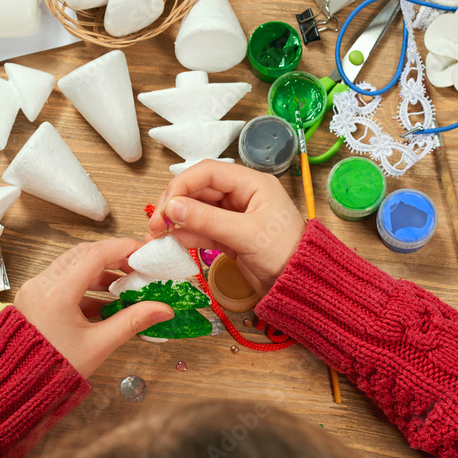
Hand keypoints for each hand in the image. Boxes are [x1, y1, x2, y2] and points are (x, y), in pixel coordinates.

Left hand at [14, 239, 174, 377]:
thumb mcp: (99, 345)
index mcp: (57, 293)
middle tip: (138, 267)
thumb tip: (162, 309)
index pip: (95, 255)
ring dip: (100, 271)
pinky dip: (85, 284)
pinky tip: (104, 300)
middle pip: (84, 255)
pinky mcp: (33, 298)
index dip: (124, 249)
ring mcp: (35, 289)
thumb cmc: (54, 371)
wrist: (18, 388)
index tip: (145, 252)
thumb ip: (133, 321)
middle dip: (114, 257)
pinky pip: (62, 279)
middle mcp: (42, 284)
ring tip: (125, 285)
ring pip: (72, 265)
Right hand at [148, 161, 306, 294]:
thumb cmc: (287, 253)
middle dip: (173, 205)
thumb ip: (208, 220)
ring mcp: (233, 216)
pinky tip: (171, 243)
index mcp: (251, 183)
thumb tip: (172, 208)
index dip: (181, 186)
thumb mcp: (247, 234)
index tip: (164, 206)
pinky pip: (201, 229)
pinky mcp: (228, 236)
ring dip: (175, 222)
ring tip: (156, 237)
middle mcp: (240, 195)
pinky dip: (185, 235)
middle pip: (197, 190)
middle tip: (155, 225)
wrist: (302, 285)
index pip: (207, 172)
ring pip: (195, 210)